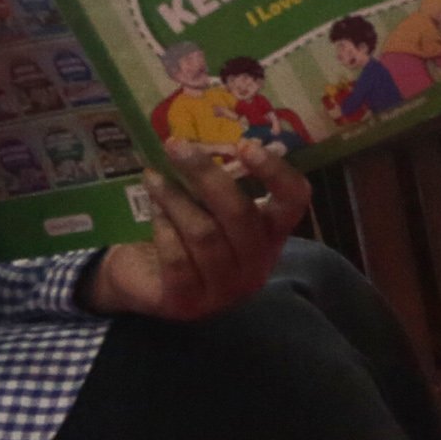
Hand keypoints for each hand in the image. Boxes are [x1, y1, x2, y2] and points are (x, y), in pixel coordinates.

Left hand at [85, 139, 308, 321]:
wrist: (146, 281)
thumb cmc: (185, 234)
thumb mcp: (209, 207)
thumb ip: (215, 181)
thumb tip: (198, 136)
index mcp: (270, 235)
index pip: (294, 202)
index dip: (276, 173)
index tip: (246, 145)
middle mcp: (256, 265)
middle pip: (240, 214)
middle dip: (205, 174)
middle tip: (176, 145)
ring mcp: (224, 290)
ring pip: (204, 234)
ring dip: (174, 199)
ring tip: (153, 178)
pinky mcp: (188, 303)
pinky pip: (177, 259)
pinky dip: (163, 229)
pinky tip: (153, 212)